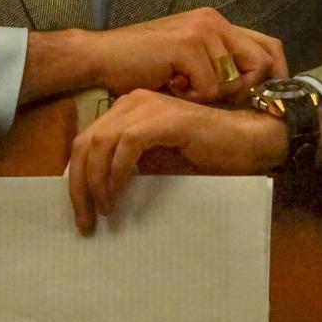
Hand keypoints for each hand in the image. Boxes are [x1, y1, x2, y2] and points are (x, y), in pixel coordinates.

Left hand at [67, 89, 286, 232]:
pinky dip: (119, 172)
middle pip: (86, 142)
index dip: (76, 176)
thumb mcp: (157, 162)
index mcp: (128, 109)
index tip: (80, 210)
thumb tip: (98, 194)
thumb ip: (129, 166)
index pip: (86, 140)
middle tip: (85, 219)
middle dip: (79, 183)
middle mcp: (133, 102)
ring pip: (102, 143)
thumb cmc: (205, 154)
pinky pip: (128, 144)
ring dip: (96, 182)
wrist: (246, 142)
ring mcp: (149, 107)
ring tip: (104, 212)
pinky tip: (120, 194)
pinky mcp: (165, 119)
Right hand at [84, 7, 287, 103]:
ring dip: (211, 96)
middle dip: (247, 90)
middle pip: (262, 61)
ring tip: (183, 88)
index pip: (269, 45)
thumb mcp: (187, 62)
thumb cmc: (141, 65)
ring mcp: (202, 31)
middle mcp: (213, 21)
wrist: (101, 58)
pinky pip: (211, 87)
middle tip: (219, 101)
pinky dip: (193, 97)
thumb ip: (216, 65)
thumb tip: (251, 90)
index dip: (275, 74)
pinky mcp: (188, 45)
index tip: (264, 99)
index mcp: (215, 22)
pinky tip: (171, 86)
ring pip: (234, 80)